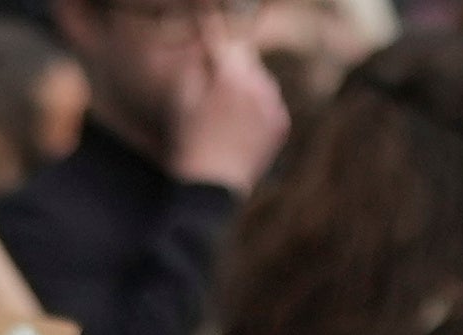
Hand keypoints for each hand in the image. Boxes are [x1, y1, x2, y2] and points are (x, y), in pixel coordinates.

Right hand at [164, 14, 289, 186]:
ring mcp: (273, 105)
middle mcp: (257, 86)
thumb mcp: (181, 101)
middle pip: (246, 57)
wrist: (210, 189)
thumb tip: (206, 45)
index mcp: (230, 77)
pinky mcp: (281, 123)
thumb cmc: (187, 143)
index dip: (215, 28)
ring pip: (260, 79)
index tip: (209, 16)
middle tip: (216, 81)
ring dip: (246, 86)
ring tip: (226, 112)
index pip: (224, 39)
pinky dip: (258, 108)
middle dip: (231, 63)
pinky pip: (270, 102)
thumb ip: (196, 65)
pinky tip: (240, 127)